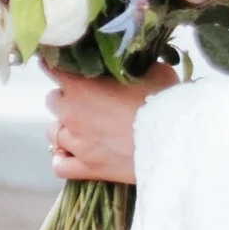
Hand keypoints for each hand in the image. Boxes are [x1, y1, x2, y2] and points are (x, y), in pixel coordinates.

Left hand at [45, 64, 174, 183]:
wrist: (176, 143)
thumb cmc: (166, 103)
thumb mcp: (155, 71)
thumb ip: (137, 65)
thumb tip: (137, 61)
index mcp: (82, 85)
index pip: (51, 67)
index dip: (57, 64)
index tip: (65, 65)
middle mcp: (72, 113)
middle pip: (52, 100)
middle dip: (66, 97)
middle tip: (87, 99)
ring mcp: (77, 143)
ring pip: (53, 133)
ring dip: (65, 128)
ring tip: (83, 128)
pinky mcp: (88, 168)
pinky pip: (59, 165)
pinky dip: (64, 159)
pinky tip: (76, 155)